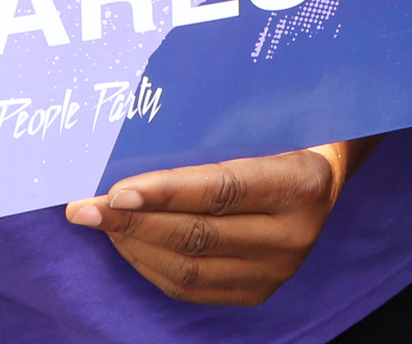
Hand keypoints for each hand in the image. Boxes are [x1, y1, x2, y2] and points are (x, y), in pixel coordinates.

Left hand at [67, 140, 367, 304]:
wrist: (326, 173)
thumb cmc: (286, 132)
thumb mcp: (267, 120)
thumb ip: (217, 133)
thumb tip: (136, 138)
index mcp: (302, 182)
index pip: (222, 190)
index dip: (166, 192)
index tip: (116, 190)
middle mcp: (294, 235)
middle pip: (197, 235)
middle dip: (132, 220)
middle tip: (85, 207)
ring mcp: (277, 270)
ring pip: (188, 268)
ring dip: (134, 244)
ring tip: (100, 221)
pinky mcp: (258, 291)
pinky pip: (190, 288)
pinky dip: (150, 265)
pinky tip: (127, 241)